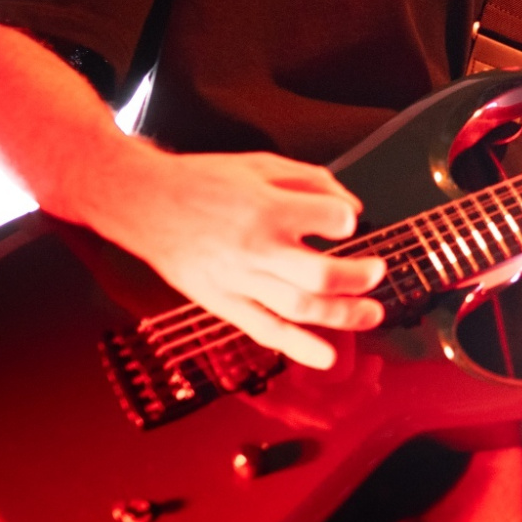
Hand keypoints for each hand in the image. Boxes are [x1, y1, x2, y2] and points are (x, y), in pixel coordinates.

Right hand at [79, 143, 386, 369]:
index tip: (346, 222)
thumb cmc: (203, 181)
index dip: (345, 221)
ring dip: (344, 315)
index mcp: (267, 208)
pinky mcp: (224, 303)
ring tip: (372, 314)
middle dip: (359, 278)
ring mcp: (239, 281)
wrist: (144, 204)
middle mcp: (255, 248)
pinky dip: (299, 348)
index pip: (329, 220)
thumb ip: (312, 180)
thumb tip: (352, 207)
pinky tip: (327, 358)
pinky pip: (266, 331)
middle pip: (321, 275)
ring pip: (301, 308)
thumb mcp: (261, 164)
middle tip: (377, 273)